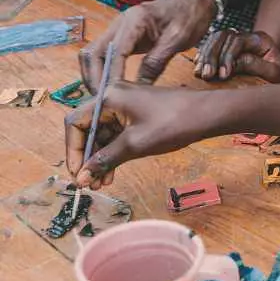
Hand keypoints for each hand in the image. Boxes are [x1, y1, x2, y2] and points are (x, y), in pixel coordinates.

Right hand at [65, 82, 212, 186]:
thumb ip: (105, 160)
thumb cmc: (172, 124)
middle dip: (87, 158)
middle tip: (90, 184)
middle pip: (88, 129)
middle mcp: (112, 96)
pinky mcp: (135, 112)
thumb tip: (81, 178)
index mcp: (108, 97)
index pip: (76, 123)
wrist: (206, 114)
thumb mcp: (135, 144)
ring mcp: (124, 103)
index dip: (73, 151)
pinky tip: (112, 172)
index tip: (77, 175)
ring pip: (102, 134)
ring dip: (100, 158)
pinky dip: (112, 152)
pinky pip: (115, 133)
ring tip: (102, 183)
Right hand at [79, 0, 216, 92]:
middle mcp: (121, 22)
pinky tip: (108, 85)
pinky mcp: (123, 36)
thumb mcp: (177, 40)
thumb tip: (138, 88)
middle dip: (94, 77)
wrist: (196, 0)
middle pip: (94, 52)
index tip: (112, 95)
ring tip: (102, 95)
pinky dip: (101, 69)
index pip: (114, 51)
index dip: (111, 75)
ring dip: (93, 74)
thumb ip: (156, 62)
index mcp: (135, 20)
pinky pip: (104, 53)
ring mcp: (119, 28)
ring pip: (94, 52)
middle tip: (102, 99)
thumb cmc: (190, 16)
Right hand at [194, 28, 279, 82]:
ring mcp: (236, 43)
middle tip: (207, 75)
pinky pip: (211, 47)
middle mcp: (247, 37)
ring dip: (205, 56)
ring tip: (200, 73)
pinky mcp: (227, 52)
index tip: (222, 75)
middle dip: (212, 55)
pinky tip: (198, 67)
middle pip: (223, 36)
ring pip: (215, 40)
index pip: (238, 41)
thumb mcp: (275, 75)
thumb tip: (233, 65)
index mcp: (261, 39)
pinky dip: (203, 56)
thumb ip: (256, 66)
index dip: (227, 56)